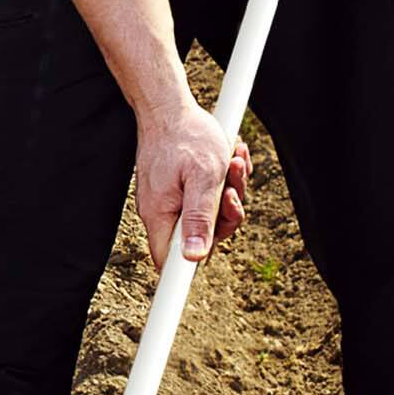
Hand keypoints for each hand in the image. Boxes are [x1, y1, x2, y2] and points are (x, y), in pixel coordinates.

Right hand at [134, 95, 249, 269]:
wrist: (168, 107)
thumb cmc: (188, 136)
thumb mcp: (205, 177)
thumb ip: (200, 218)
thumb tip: (194, 258)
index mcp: (161, 215)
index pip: (169, 264)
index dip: (183, 276)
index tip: (188, 288)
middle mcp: (160, 214)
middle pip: (198, 239)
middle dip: (225, 216)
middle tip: (232, 189)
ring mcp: (167, 202)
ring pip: (205, 217)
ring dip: (227, 193)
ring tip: (233, 163)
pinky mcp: (175, 191)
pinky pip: (203, 199)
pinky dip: (220, 183)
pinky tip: (228, 160)